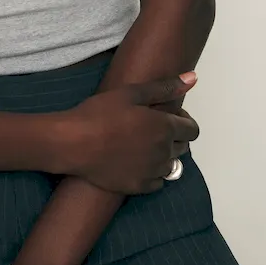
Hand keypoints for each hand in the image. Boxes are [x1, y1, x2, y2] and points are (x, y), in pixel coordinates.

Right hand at [58, 73, 199, 194]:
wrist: (73, 143)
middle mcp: (164, 152)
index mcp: (165, 128)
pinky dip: (152, 174)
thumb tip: (193, 78)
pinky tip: (136, 163)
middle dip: (173, 138)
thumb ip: (165, 87)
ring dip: (163, 157)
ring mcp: (152, 172)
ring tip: (142, 146)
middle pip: (182, 148)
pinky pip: (157, 183)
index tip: (167, 116)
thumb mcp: (131, 93)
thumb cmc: (99, 114)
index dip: (183, 121)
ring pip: (171, 167)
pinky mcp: (138, 186)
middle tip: (150, 129)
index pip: (193, 130)